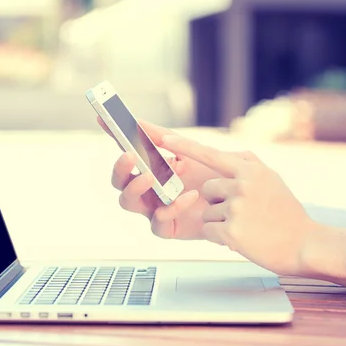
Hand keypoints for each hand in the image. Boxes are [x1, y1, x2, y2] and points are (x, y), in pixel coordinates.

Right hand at [97, 117, 218, 238]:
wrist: (243, 204)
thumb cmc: (217, 177)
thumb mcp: (194, 152)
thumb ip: (167, 139)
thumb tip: (139, 121)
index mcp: (153, 167)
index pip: (127, 150)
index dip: (114, 135)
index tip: (103, 117)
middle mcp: (149, 189)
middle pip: (119, 181)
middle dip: (120, 168)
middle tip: (130, 156)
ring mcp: (155, 209)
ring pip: (128, 202)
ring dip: (135, 188)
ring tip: (150, 177)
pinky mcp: (169, 228)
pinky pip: (157, 222)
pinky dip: (171, 207)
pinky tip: (189, 195)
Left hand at [161, 134, 319, 275]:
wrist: (305, 244)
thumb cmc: (286, 213)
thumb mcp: (271, 179)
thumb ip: (246, 164)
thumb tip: (225, 153)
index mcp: (250, 170)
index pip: (210, 154)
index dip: (185, 146)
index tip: (164, 138)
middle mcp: (242, 185)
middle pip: (206, 189)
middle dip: (218, 202)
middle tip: (244, 212)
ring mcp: (236, 208)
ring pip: (207, 212)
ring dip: (221, 221)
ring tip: (247, 226)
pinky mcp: (231, 232)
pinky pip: (209, 230)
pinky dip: (220, 238)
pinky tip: (242, 238)